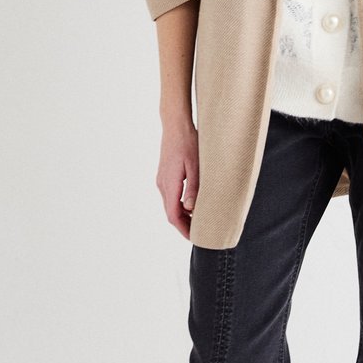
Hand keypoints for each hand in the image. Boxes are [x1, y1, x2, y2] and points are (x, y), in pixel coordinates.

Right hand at [156, 119, 198, 239]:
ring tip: (199, 220)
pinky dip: (179, 204)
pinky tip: (192, 203)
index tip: (196, 237)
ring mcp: (162, 180)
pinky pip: (170, 196)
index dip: (184, 229)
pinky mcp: (164, 175)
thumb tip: (190, 209)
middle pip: (171, 213)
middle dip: (184, 225)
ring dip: (182, 215)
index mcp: (169, 184)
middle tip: (200, 232)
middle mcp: (162, 184)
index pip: (173, 215)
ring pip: (170, 205)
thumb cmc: (188, 142)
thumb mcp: (195, 166)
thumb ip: (193, 188)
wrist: (175, 125)